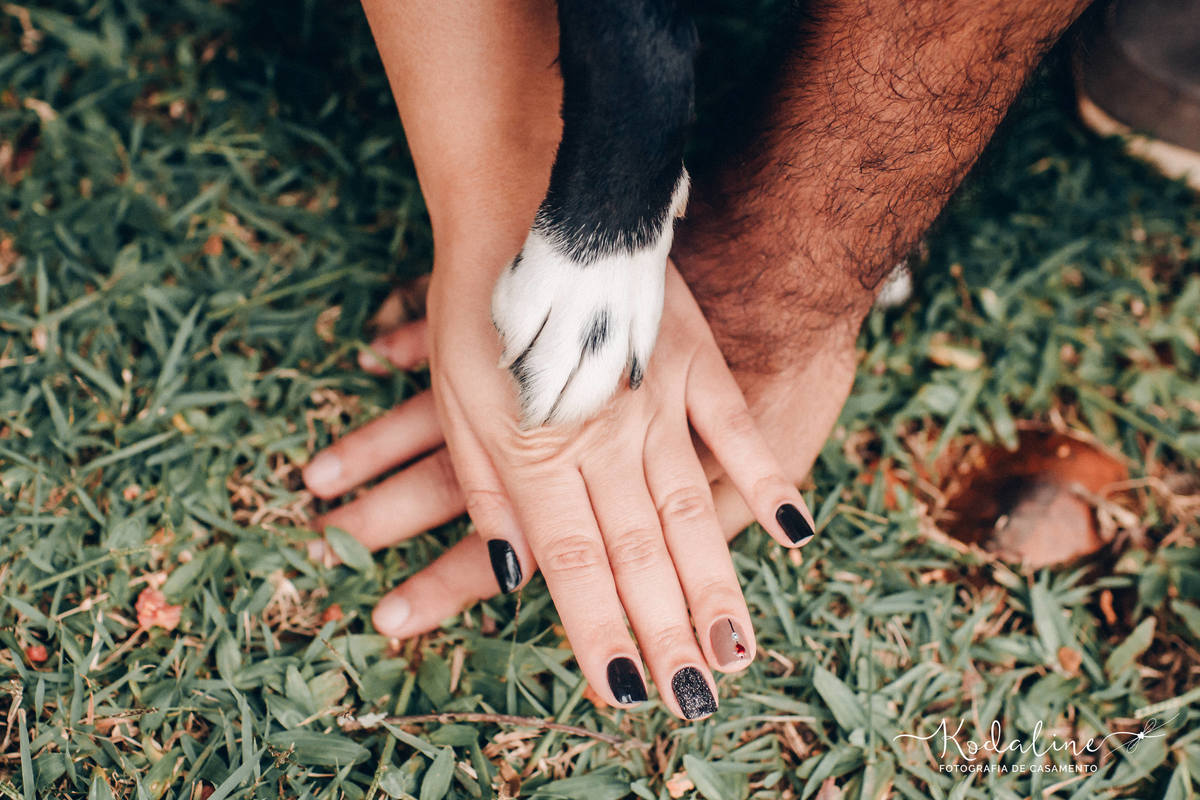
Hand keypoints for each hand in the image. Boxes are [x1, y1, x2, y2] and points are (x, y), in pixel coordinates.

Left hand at [304, 260, 815, 719]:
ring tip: (742, 649)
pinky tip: (796, 532)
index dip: (600, 634)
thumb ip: (485, 487)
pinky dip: (766, 481)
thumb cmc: (481, 302)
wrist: (536, 200)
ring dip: (716, 587)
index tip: (627, 692)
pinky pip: (736, 432)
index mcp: (539, 454)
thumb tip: (509, 571)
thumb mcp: (457, 396)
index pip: (573, 568)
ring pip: (691, 512)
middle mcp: (604, 441)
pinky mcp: (692, 362)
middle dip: (668, 634)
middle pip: (640, 555)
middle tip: (697, 698)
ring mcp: (656, 402)